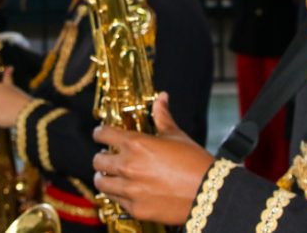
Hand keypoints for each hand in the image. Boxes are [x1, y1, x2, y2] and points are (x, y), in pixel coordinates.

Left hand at [92, 92, 214, 224]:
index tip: (100, 134)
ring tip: (112, 176)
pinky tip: (126, 190)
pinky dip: (118, 194)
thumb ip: (162, 117)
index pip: (103, 134)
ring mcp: (130, 189)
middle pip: (97, 160)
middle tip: (109, 157)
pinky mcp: (135, 208)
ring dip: (105, 177)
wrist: (208, 193)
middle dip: (101, 157)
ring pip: (101, 182)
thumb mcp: (176, 136)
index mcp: (136, 144)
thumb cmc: (194, 162)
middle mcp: (128, 166)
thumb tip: (161, 98)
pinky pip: (115, 200)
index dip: (100, 133)